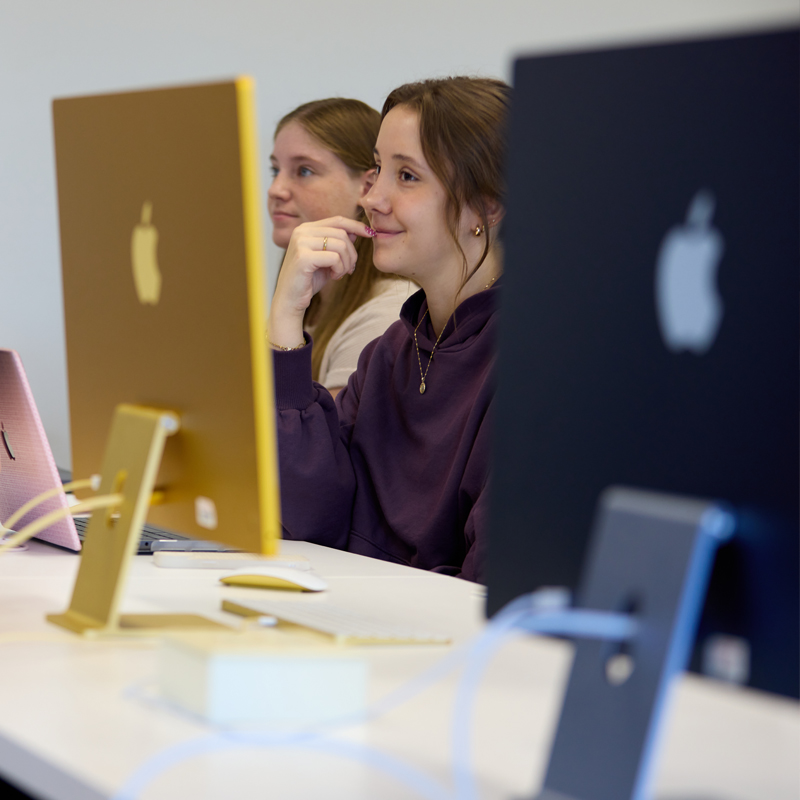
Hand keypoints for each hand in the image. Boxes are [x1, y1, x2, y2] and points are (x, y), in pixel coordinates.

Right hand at [269, 217, 374, 348]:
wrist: (290, 300)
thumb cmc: (309, 280)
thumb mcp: (327, 259)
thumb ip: (338, 244)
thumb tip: (355, 231)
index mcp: (306, 229)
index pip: (337, 220)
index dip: (356, 225)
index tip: (370, 234)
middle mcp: (302, 232)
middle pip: (342, 233)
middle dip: (352, 254)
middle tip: (349, 269)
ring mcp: (301, 242)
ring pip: (340, 245)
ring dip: (346, 263)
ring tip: (339, 274)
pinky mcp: (303, 257)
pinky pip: (334, 258)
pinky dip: (339, 269)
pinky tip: (333, 277)